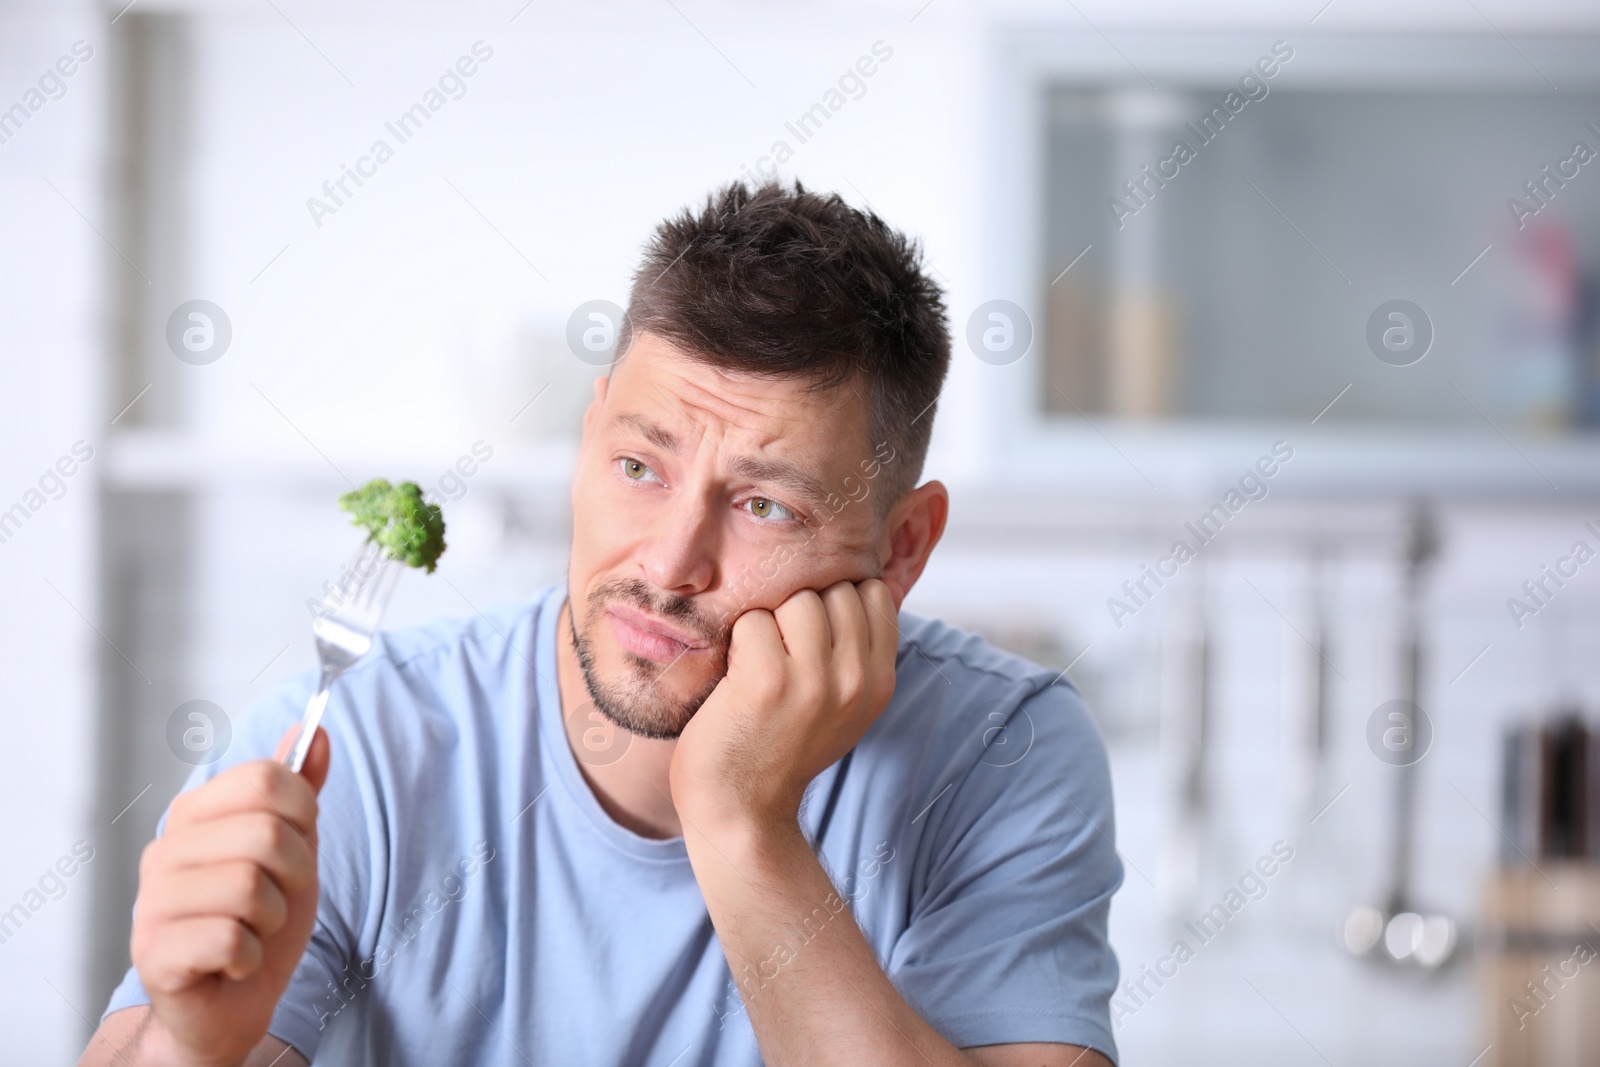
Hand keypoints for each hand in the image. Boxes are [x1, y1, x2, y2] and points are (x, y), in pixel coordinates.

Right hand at [128, 725, 328, 1066]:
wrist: (228, 1005)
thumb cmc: (258, 921)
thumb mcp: (294, 847)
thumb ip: (301, 790)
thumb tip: (318, 731)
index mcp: (195, 814)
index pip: (264, 778)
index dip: (303, 812)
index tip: (298, 844)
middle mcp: (165, 851)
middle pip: (265, 833)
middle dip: (295, 873)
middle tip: (276, 899)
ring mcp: (152, 902)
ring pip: (250, 887)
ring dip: (273, 920)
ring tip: (253, 931)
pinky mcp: (153, 953)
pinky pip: (231, 939)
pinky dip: (251, 957)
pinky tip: (235, 962)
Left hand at [670, 579, 897, 836]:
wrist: (741, 811)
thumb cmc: (781, 747)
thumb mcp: (843, 705)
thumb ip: (855, 652)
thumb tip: (853, 580)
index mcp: (880, 682)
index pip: (875, 592)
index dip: (838, 596)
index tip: (811, 627)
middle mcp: (856, 680)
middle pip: (835, 588)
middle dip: (801, 604)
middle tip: (779, 646)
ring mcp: (814, 680)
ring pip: (797, 598)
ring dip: (769, 618)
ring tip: (758, 659)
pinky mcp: (768, 681)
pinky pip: (753, 620)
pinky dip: (737, 640)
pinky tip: (735, 674)